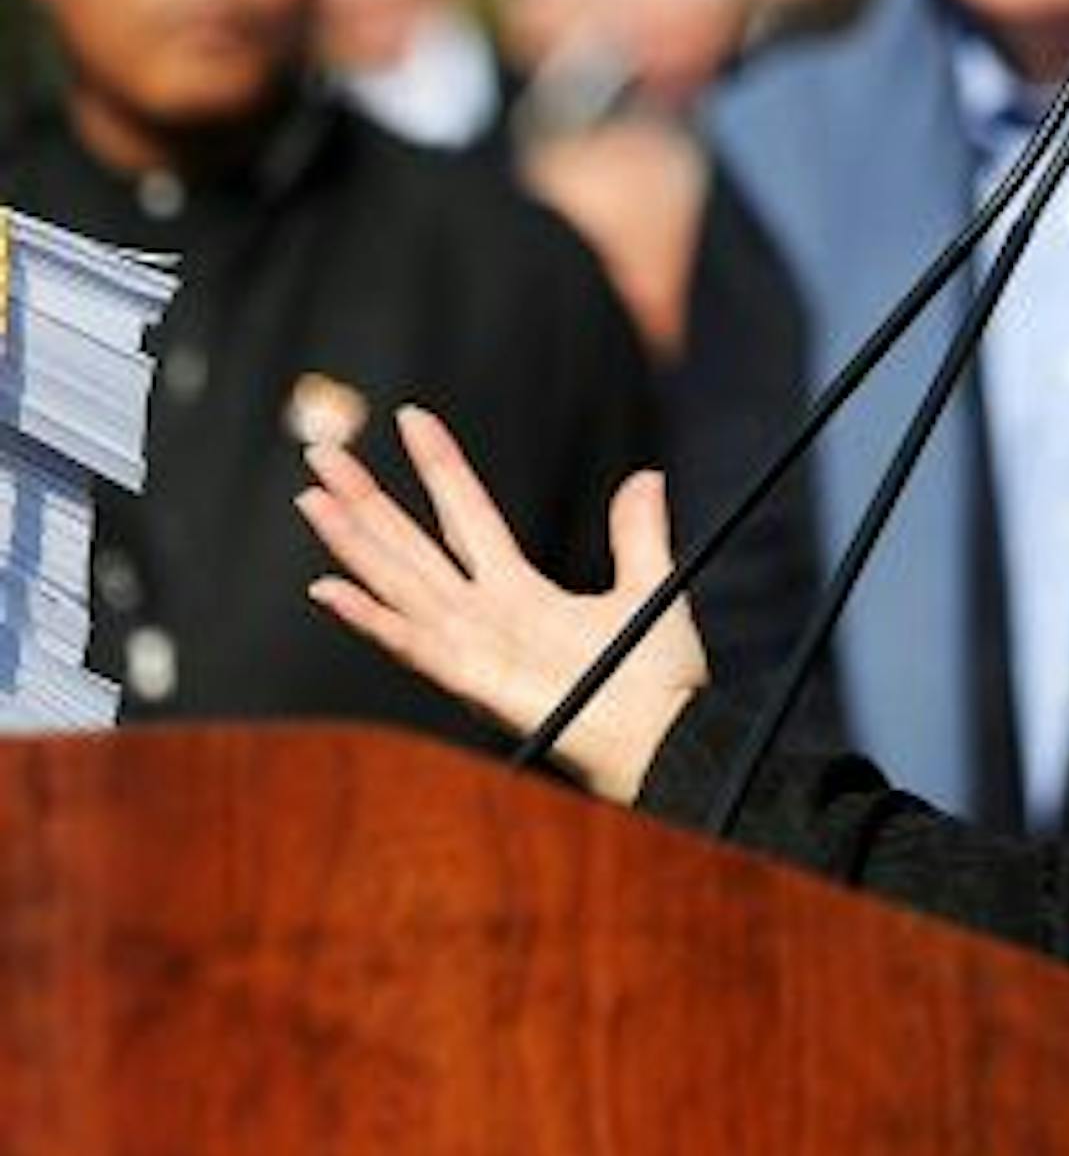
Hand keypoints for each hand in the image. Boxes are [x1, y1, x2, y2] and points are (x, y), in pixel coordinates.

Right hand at [297, 404, 709, 804]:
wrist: (669, 738)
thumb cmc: (655, 681)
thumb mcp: (648, 587)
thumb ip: (636, 532)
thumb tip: (645, 475)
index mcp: (520, 590)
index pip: (466, 512)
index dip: (440, 465)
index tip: (411, 416)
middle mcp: (484, 615)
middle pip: (410, 544)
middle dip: (366, 499)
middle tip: (321, 452)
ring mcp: (474, 647)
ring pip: (398, 584)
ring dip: (354, 544)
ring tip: (312, 499)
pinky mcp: (475, 682)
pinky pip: (412, 643)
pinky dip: (370, 617)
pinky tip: (328, 589)